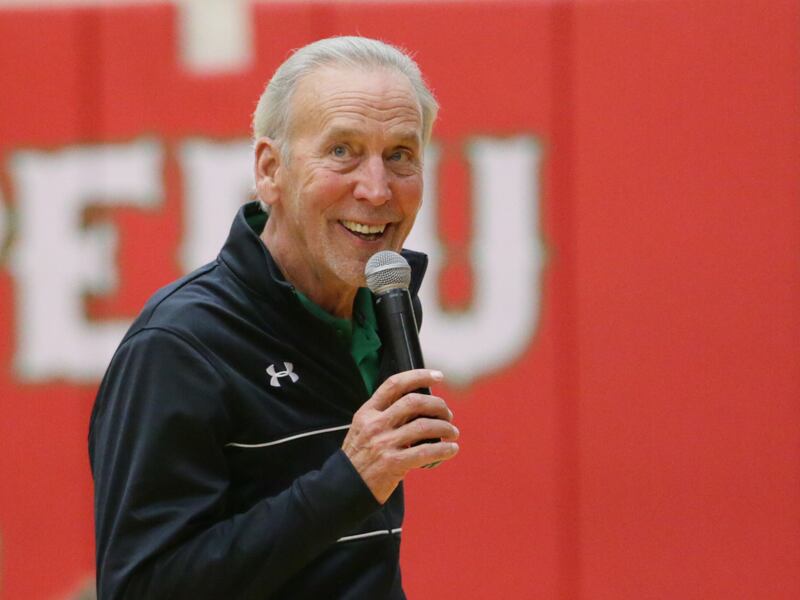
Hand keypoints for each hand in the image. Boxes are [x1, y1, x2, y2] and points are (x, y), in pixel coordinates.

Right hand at [342, 369, 459, 503]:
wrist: (345, 487)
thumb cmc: (360, 457)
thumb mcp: (364, 428)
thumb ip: (386, 415)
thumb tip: (421, 405)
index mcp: (368, 412)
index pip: (395, 384)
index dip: (419, 376)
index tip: (438, 376)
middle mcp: (375, 424)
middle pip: (414, 402)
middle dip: (438, 406)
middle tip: (448, 415)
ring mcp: (384, 443)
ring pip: (425, 426)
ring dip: (446, 428)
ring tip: (453, 433)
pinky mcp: (393, 463)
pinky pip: (426, 452)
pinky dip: (444, 449)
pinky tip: (451, 449)